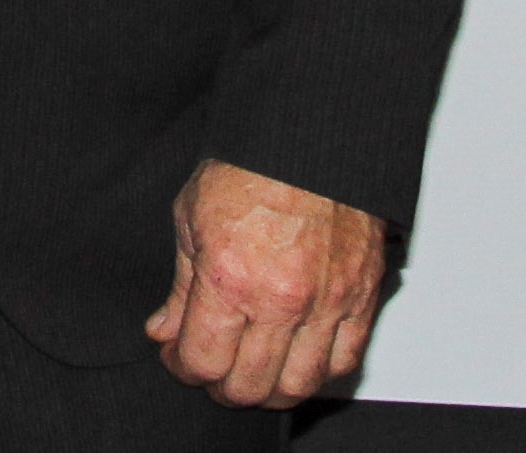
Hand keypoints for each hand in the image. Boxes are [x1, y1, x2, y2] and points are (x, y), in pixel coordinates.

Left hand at [143, 160, 385, 407]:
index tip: (176, 356)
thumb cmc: (250, 165)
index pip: (203, 361)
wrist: (307, 135)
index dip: (182, 368)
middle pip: (247, 386)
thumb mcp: (191, 218)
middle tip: (211, 369)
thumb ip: (179, 287)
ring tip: (252, 371)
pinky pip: (344, 360)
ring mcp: (326, 303)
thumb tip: (163, 330)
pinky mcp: (361, 296)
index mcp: (230, 278)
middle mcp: (280, 299)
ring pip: (297, 385)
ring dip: (268, 389)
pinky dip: (317, 371)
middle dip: (219, 386)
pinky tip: (296, 359)